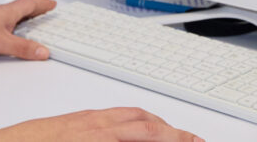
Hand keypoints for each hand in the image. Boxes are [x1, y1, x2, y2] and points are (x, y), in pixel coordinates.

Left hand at [0, 0, 56, 59]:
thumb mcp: (2, 42)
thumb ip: (23, 48)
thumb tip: (43, 51)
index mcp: (7, 12)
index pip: (30, 4)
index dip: (42, 4)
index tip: (52, 4)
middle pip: (20, 10)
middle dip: (34, 11)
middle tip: (44, 12)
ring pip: (9, 20)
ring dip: (21, 22)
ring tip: (30, 28)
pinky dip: (8, 33)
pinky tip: (7, 41)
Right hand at [0, 107, 204, 141]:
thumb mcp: (60, 136)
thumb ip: (84, 134)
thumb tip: (103, 136)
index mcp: (87, 121)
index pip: (133, 117)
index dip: (161, 125)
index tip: (180, 134)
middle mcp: (92, 125)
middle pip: (143, 122)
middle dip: (173, 132)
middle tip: (195, 140)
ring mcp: (89, 135)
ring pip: (139, 130)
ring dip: (167, 136)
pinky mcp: (83, 141)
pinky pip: (121, 141)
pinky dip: (144, 140)